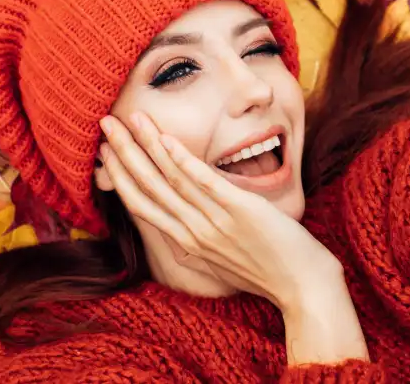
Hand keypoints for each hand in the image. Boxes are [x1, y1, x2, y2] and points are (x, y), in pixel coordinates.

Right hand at [98, 113, 343, 312]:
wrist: (304, 289)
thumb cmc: (269, 271)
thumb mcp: (224, 259)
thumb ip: (202, 242)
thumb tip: (186, 234)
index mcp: (188, 242)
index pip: (143, 205)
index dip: (121, 176)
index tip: (105, 152)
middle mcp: (195, 233)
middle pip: (148, 188)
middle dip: (123, 153)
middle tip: (105, 123)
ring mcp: (216, 222)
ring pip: (171, 179)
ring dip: (148, 146)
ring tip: (131, 118)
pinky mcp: (241, 211)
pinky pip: (206, 182)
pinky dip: (184, 160)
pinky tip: (168, 139)